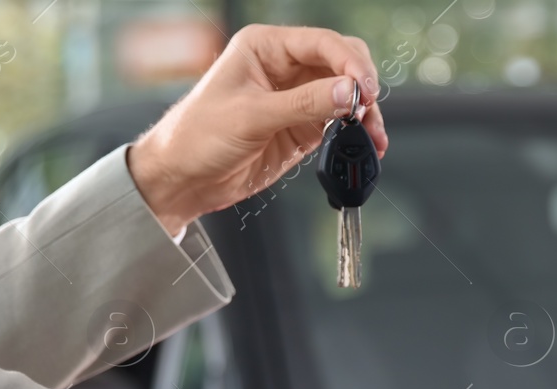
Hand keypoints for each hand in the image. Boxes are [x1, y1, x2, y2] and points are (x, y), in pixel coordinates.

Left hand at [127, 25, 387, 234]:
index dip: (350, 63)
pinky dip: (355, 133)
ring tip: (373, 136)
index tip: (365, 89)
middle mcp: (284, 68)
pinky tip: (365, 145)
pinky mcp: (301, 129)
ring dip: (365, 113)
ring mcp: (295, 99)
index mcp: (266, 48)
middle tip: (368, 110)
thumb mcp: (252, 116)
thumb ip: (304, 104)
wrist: (183, 178)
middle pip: (341, 63)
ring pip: (346, 95)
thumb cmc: (197, 136)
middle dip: (362, 84)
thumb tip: (349, 93)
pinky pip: (338, 124)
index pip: (322, 43)